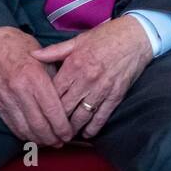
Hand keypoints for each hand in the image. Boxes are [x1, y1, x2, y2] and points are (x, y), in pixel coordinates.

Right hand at [0, 26, 73, 147]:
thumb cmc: (24, 48)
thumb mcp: (45, 59)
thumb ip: (56, 81)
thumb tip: (68, 102)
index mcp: (34, 78)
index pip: (51, 110)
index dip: (61, 126)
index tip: (69, 134)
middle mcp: (19, 90)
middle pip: (38, 124)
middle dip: (52, 138)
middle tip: (61, 142)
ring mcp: (5, 98)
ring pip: (23, 128)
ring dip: (38, 140)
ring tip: (49, 142)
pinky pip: (11, 125)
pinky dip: (23, 134)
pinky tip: (32, 136)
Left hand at [30, 16, 153, 139]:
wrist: (137, 36)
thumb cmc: (107, 36)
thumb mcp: (78, 40)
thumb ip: (55, 51)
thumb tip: (32, 56)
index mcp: (74, 64)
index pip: (53, 92)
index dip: (44, 105)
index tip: (38, 113)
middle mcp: (87, 79)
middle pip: (65, 107)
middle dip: (55, 121)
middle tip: (48, 131)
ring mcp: (102, 88)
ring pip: (82, 115)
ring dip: (72, 128)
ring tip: (64, 135)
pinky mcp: (116, 94)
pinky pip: (102, 115)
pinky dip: (93, 127)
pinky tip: (87, 134)